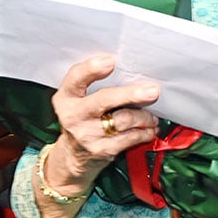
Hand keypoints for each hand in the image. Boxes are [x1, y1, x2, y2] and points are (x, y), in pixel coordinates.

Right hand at [49, 54, 158, 182]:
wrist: (73, 156)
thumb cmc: (82, 119)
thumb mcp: (77, 99)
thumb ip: (93, 83)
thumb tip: (128, 69)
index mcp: (66, 98)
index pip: (75, 78)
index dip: (92, 69)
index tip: (111, 61)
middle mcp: (73, 116)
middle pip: (104, 100)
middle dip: (131, 94)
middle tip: (152, 91)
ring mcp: (87, 135)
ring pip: (124, 120)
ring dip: (144, 116)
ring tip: (152, 115)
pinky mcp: (102, 150)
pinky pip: (130, 138)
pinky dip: (145, 132)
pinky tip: (149, 128)